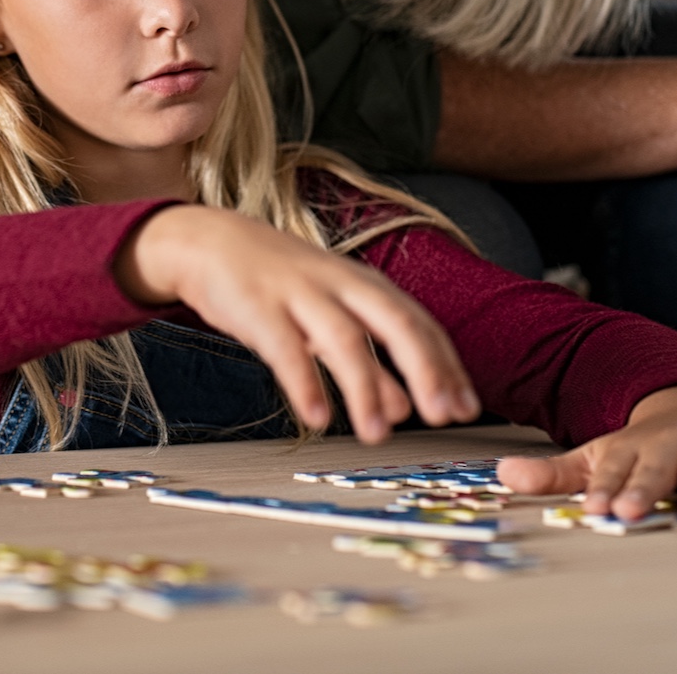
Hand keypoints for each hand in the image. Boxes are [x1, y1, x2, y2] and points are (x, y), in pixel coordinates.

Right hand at [114, 203, 481, 442]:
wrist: (209, 241)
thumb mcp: (331, 318)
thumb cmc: (279, 282)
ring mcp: (299, 292)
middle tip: (446, 417)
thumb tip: (406, 409)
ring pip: (344, 338)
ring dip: (366, 388)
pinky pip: (285, 348)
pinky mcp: (257, 306)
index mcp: (364, 285)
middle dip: (426, 370)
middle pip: (396, 323)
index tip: (467, 409)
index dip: (447, 366)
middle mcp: (340, 284)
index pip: (420, 324)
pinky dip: (305, 384)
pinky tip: (318, 418)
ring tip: (379, 435)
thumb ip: (370, 364)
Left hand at [496, 384, 676, 521]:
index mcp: (626, 450)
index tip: (595, 507)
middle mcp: (663, 446)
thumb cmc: (636, 449)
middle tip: (632, 510)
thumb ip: (552, 475)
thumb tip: (501, 475)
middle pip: (653, 468)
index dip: (604, 488)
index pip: (611, 471)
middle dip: (643, 488)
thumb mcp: (594, 458)